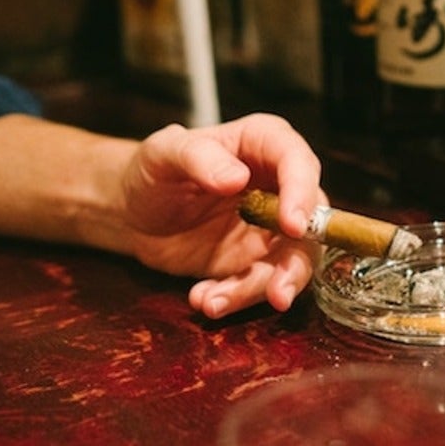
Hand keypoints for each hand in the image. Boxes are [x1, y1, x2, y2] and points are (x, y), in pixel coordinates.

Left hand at [120, 113, 324, 318]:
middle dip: (297, 262)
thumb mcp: (163, 153)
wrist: (133, 211)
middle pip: (311, 222)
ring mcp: (269, 228)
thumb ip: (197, 157)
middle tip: (278, 291)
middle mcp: (277, 186)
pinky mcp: (255, 261)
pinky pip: (259, 284)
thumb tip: (235, 178)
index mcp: (263, 144)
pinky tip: (203, 298)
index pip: (298, 163)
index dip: (302, 194)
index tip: (292, 225)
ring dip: (259, 289)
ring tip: (214, 301)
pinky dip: (234, 298)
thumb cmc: (153, 169)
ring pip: (290, 263)